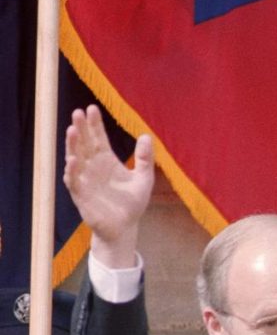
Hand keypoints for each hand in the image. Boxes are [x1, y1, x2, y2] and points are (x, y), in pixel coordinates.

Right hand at [64, 104, 154, 267]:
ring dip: (72, 145)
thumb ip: (144, 159)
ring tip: (72, 130)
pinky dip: (72, 171)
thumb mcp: (144, 179)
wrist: (125, 227)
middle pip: (84, 144)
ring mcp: (85, 179)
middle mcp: (92, 166)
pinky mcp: (81, 194)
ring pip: (75, 158)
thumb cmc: (132, 202)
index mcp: (106, 160)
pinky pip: (74, 181)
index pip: (98, 138)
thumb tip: (147, 136)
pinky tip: (73, 160)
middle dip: (81, 128)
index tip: (92, 108)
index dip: (95, 124)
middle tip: (78, 112)